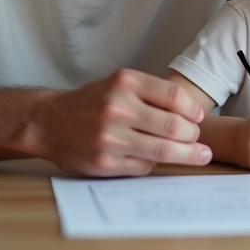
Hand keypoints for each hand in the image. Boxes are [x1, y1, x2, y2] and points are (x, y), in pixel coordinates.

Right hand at [31, 69, 210, 176]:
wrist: (49, 121)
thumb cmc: (93, 102)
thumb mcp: (119, 84)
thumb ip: (151, 94)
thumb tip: (192, 115)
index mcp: (125, 82)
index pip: (174, 96)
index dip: (194, 110)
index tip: (200, 117)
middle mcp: (117, 107)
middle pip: (174, 126)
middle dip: (193, 136)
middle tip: (197, 140)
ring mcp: (110, 137)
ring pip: (163, 150)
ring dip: (187, 154)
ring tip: (199, 155)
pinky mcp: (104, 162)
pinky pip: (144, 166)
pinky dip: (154, 163)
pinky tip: (155, 158)